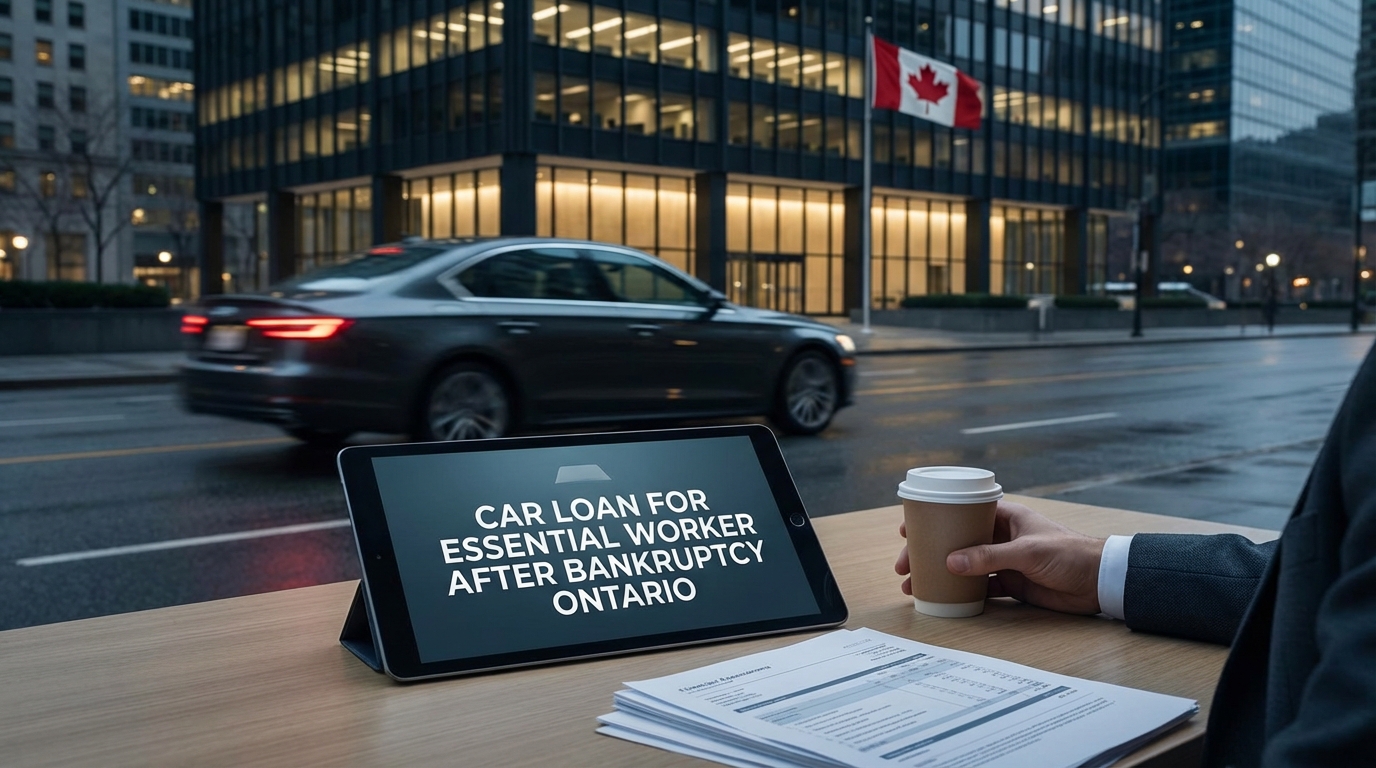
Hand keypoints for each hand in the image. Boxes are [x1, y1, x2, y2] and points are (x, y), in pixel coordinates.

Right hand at [894, 500, 1105, 614]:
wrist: (1100, 582)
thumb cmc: (1069, 554)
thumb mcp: (1026, 552)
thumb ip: (988, 557)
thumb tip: (950, 563)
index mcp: (1003, 517)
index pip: (960, 513)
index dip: (933, 519)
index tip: (908, 528)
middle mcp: (1000, 536)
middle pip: (955, 541)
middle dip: (928, 552)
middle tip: (904, 565)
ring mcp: (1003, 561)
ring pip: (963, 566)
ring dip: (940, 574)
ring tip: (914, 585)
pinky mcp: (1010, 583)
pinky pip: (979, 586)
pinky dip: (960, 592)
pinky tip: (942, 597)